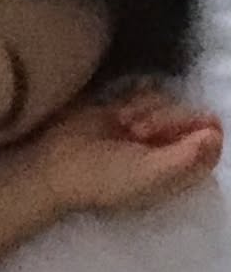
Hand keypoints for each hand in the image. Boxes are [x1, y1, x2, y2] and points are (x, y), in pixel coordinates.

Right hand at [26, 89, 223, 213]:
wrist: (55, 165)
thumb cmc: (101, 178)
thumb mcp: (147, 175)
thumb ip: (184, 159)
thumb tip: (215, 134)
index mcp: (174, 174)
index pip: (211, 146)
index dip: (202, 133)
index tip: (184, 132)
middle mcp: (166, 152)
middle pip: (194, 120)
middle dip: (169, 119)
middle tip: (140, 131)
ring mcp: (149, 131)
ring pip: (173, 103)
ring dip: (150, 109)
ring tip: (123, 124)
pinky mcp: (131, 112)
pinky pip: (152, 93)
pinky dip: (138, 99)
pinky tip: (118, 114)